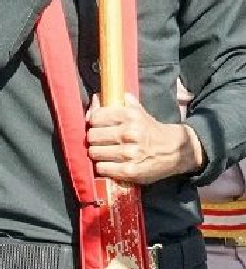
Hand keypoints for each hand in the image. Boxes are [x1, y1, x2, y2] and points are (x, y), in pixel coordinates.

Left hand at [87, 93, 203, 183]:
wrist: (175, 151)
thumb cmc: (151, 130)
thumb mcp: (138, 112)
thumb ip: (117, 103)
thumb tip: (96, 98)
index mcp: (130, 116)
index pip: (96, 117)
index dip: (93, 122)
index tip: (97, 126)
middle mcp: (129, 133)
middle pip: (92, 136)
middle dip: (94, 139)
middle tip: (99, 141)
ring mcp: (129, 153)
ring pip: (94, 152)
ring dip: (97, 153)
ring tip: (104, 152)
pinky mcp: (130, 171)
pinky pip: (102, 168)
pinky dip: (102, 166)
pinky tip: (109, 163)